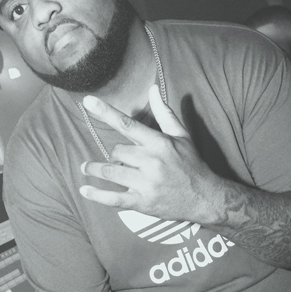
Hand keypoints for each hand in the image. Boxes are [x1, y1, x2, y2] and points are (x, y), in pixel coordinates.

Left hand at [79, 85, 218, 220]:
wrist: (205, 199)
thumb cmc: (192, 165)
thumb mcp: (182, 136)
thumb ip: (164, 112)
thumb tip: (153, 88)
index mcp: (159, 143)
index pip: (127, 124)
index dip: (105, 112)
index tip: (88, 101)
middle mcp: (151, 162)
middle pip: (117, 151)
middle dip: (115, 154)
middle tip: (120, 160)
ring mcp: (146, 184)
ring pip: (110, 172)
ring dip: (95, 169)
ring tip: (86, 167)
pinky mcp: (142, 203)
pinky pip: (114, 198)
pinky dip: (97, 195)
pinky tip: (84, 189)